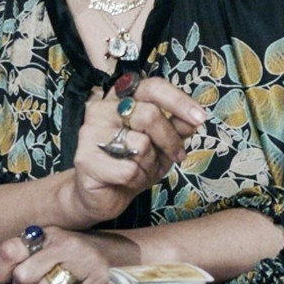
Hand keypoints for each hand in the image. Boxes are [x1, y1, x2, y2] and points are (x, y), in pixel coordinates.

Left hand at [0, 226, 138, 283]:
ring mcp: (83, 266)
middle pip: (23, 276)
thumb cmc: (82, 257)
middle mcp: (66, 246)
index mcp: (50, 234)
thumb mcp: (54, 251)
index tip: (2, 280)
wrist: (126, 258)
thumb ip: (27, 266)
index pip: (10, 249)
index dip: (0, 269)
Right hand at [64, 77, 210, 224]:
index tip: (199, 118)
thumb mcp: (161, 146)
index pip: (152, 87)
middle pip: (150, 115)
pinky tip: (127, 181)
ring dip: (150, 164)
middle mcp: (102, 108)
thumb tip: (192, 120)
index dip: (178, 101)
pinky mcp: (84, 158)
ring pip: (141, 144)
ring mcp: (90, 131)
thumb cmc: (132, 164)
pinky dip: (137, 179)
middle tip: (177, 155)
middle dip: (170, 140)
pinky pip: (129, 169)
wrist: (102, 196)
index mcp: (121, 98)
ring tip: (141, 169)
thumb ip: (176, 129)